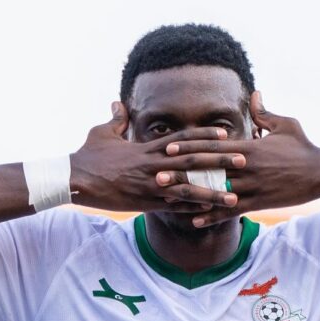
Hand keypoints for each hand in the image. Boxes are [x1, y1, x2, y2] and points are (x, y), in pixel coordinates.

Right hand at [69, 102, 242, 213]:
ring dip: (213, 192)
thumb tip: (119, 104)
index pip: (183, 139)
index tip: (225, 135)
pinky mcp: (144, 203)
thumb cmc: (87, 156)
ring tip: (234, 196)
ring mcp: (150, 185)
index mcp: (147, 148)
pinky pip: (173, 208)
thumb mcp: (101, 133)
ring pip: (189, 187)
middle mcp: (154, 165)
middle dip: (220, 161)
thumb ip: (116, 120)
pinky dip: (191, 211)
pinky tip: (209, 215)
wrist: (74, 178)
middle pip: (194, 160)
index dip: (205, 137)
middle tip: (244, 159)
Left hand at [154, 92, 319, 227]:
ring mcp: (251, 187)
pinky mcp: (258, 203)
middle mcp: (246, 168)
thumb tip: (254, 95)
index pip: (212, 146)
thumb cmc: (303, 147)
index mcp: (249, 147)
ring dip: (190, 196)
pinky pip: (229, 211)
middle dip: (181, 172)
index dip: (188, 147)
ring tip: (169, 200)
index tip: (168, 147)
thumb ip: (265, 113)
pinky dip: (211, 216)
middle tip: (157, 174)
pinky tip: (194, 221)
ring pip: (215, 192)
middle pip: (207, 170)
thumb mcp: (285, 125)